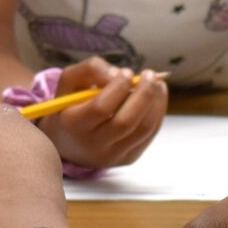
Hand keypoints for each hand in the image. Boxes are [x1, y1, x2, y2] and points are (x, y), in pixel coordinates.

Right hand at [36, 57, 167, 168]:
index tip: (127, 72)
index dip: (118, 87)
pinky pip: (149, 135)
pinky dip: (158, 113)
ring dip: (155, 102)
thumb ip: (90, 69)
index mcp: (73, 125)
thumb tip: (118, 74)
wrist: (69, 142)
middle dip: (143, 94)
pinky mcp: (128, 158)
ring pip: (143, 129)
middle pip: (126, 122)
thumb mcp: (70, 81)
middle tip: (150, 75)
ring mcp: (112, 155)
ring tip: (157, 83)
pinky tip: (157, 97)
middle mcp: (93, 145)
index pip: (101, 108)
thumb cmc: (71, 105)